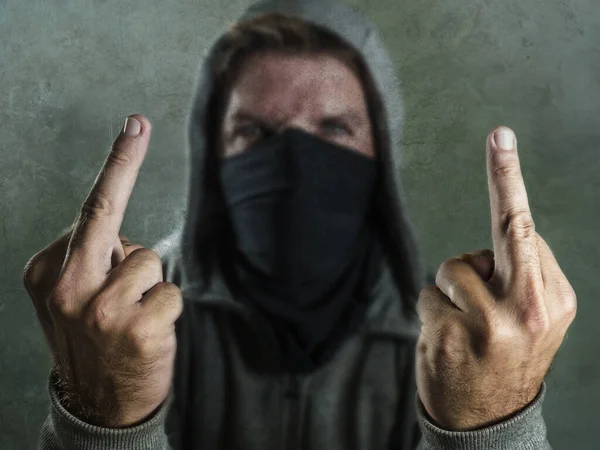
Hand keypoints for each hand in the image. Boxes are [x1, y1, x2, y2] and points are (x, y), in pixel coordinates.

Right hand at [22, 115, 182, 427]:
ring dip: (150, 285)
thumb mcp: (73, 302)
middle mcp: (66, 287)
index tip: (135, 125)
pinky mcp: (134, 329)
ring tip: (133, 317)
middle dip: (123, 165)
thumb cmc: (94, 343)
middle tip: (138, 124)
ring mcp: (98, 310)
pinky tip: (147, 335)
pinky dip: (167, 311)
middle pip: (108, 215)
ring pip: (150, 261)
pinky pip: (169, 294)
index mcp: (48, 274)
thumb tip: (122, 238)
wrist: (98, 405)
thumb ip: (92, 263)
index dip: (117, 166)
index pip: (89, 213)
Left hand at [415, 126, 576, 430]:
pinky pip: (428, 296)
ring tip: (465, 329)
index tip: (501, 136)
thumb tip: (491, 247)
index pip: (528, 231)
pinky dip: (432, 312)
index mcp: (552, 300)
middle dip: (503, 177)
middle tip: (500, 135)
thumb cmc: (505, 361)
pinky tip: (447, 342)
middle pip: (502, 230)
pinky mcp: (451, 334)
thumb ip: (520, 280)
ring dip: (451, 293)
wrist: (488, 424)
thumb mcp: (532, 324)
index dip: (509, 180)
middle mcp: (529, 308)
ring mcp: (489, 322)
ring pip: (451, 269)